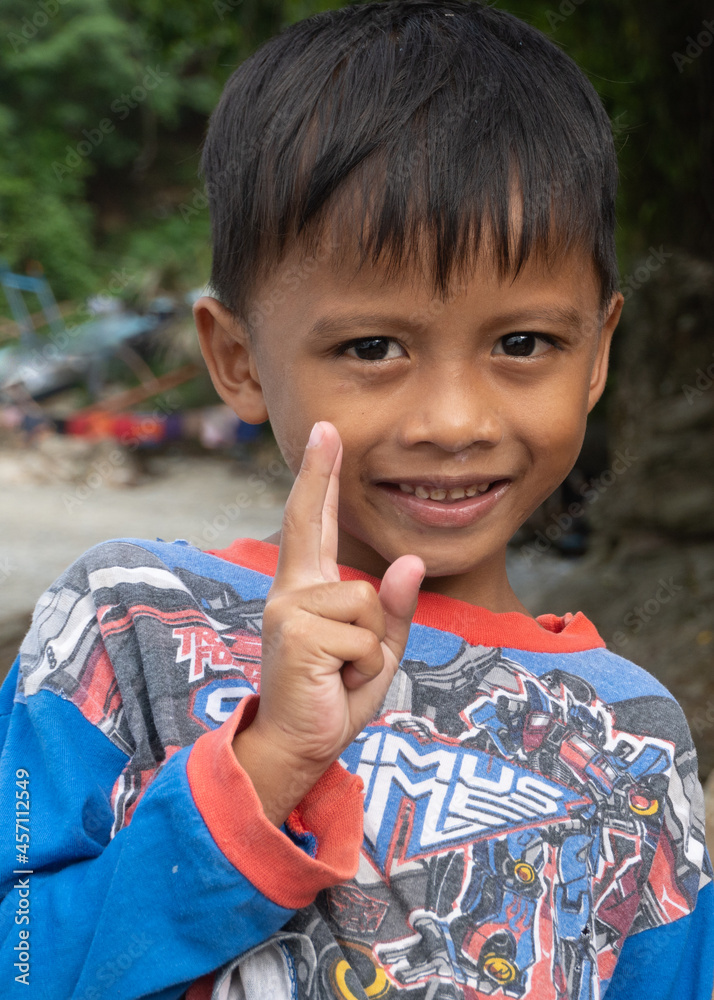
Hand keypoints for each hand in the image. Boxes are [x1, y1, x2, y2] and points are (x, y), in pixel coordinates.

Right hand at [232, 420, 424, 824]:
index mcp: (308, 590)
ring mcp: (289, 608)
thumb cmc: (334, 694)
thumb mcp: (376, 650)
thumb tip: (410, 562)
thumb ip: (392, 608)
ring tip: (344, 670)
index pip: (313, 524)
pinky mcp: (296, 632)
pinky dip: (365, 665)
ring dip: (372, 645)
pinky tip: (336, 680)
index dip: (318, 478)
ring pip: (367, 601)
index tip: (323, 434)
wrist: (299, 746)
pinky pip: (363, 634)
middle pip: (312, 522)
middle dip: (318, 473)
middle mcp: (291, 590)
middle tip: (325, 427)